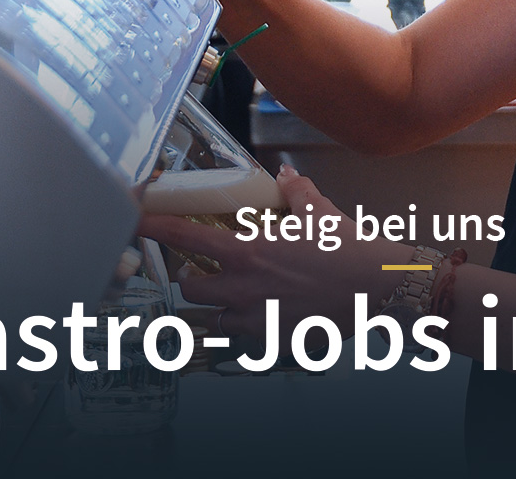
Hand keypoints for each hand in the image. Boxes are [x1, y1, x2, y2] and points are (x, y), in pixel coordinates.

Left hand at [139, 167, 410, 336]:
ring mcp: (258, 318)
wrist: (378, 288)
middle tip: (200, 267)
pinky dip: (244, 325)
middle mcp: (245, 287)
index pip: (186, 239)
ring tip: (230, 293)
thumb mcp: (319, 211)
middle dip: (190, 277)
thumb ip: (294, 192)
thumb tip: (284, 176)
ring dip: (215, 304)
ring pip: (213, 317)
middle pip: (191, 288)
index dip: (156, 228)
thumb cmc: (349, 249)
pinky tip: (261, 312)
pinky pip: (244, 337)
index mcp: (249, 251)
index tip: (137, 221)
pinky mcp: (275, 339)